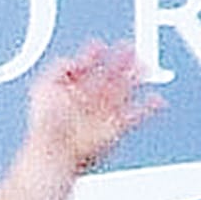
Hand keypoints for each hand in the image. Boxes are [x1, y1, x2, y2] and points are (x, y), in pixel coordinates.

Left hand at [24, 41, 160, 178]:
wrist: (56, 154)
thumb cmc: (46, 127)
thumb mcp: (44, 87)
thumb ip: (59, 68)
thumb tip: (72, 59)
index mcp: (72, 92)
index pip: (87, 69)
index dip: (95, 56)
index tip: (103, 45)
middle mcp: (89, 103)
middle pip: (110, 76)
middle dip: (122, 62)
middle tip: (132, 48)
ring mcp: (103, 115)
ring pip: (124, 91)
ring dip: (136, 78)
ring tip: (146, 65)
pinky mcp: (116, 129)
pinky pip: (136, 116)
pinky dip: (148, 108)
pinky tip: (156, 99)